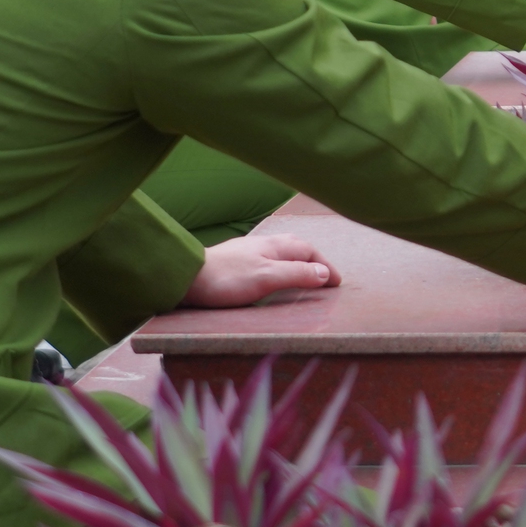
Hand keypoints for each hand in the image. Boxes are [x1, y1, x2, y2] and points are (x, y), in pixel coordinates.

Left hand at [184, 224, 338, 306]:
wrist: (188, 277)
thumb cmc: (228, 278)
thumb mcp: (267, 277)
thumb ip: (297, 274)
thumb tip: (325, 273)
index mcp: (274, 246)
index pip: (309, 251)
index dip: (325, 266)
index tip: (337, 282)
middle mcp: (263, 244)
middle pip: (296, 246)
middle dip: (313, 258)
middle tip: (324, 274)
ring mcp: (248, 251)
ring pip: (281, 251)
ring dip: (297, 260)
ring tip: (303, 272)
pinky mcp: (236, 261)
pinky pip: (268, 259)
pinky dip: (281, 265)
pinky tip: (272, 275)